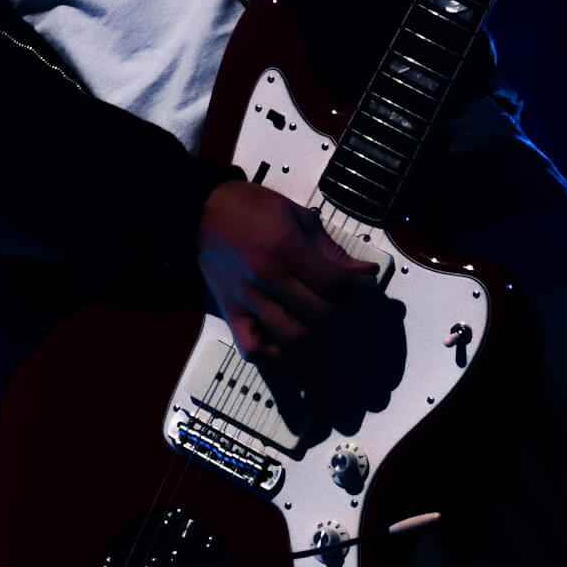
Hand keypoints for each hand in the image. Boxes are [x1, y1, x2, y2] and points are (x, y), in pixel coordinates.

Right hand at [196, 179, 378, 362]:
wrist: (201, 212)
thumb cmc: (250, 208)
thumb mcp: (296, 215)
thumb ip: (330, 249)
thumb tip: (362, 272)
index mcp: (285, 248)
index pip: (334, 284)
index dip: (358, 289)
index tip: (365, 285)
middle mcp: (267, 278)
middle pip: (320, 316)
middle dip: (342, 313)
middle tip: (345, 304)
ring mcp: (248, 301)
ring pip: (294, 339)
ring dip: (317, 339)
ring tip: (323, 326)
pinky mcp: (232, 314)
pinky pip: (255, 350)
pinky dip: (277, 358)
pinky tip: (291, 349)